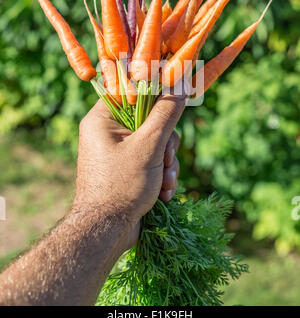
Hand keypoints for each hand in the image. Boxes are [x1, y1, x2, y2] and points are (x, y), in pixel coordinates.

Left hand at [73, 93, 185, 246]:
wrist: (106, 232)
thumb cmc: (122, 186)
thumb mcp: (149, 146)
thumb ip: (166, 114)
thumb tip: (179, 85)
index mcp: (101, 119)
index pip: (131, 91)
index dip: (154, 94)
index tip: (173, 100)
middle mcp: (106, 133)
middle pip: (148, 120)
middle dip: (166, 143)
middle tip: (168, 158)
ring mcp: (116, 153)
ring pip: (154, 143)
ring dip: (167, 163)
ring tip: (165, 183)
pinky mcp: (126, 170)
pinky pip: (150, 161)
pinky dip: (160, 175)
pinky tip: (163, 193)